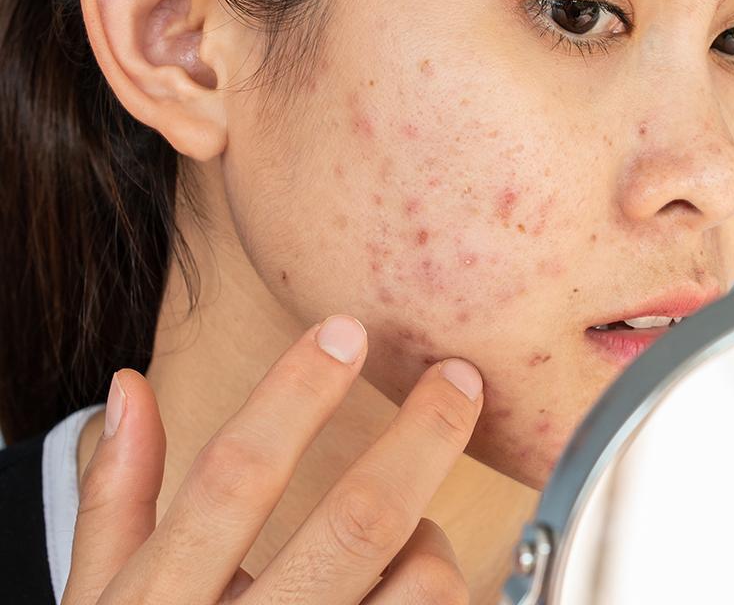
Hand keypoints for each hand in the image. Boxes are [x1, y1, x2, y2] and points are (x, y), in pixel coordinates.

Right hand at [62, 315, 483, 603]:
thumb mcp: (101, 603)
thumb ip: (117, 500)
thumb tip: (130, 391)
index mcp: (163, 604)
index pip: (237, 476)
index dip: (297, 394)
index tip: (346, 331)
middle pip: (358, 523)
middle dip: (421, 435)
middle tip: (458, 378)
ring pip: (421, 584)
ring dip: (432, 541)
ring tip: (406, 540)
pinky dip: (440, 595)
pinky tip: (412, 590)